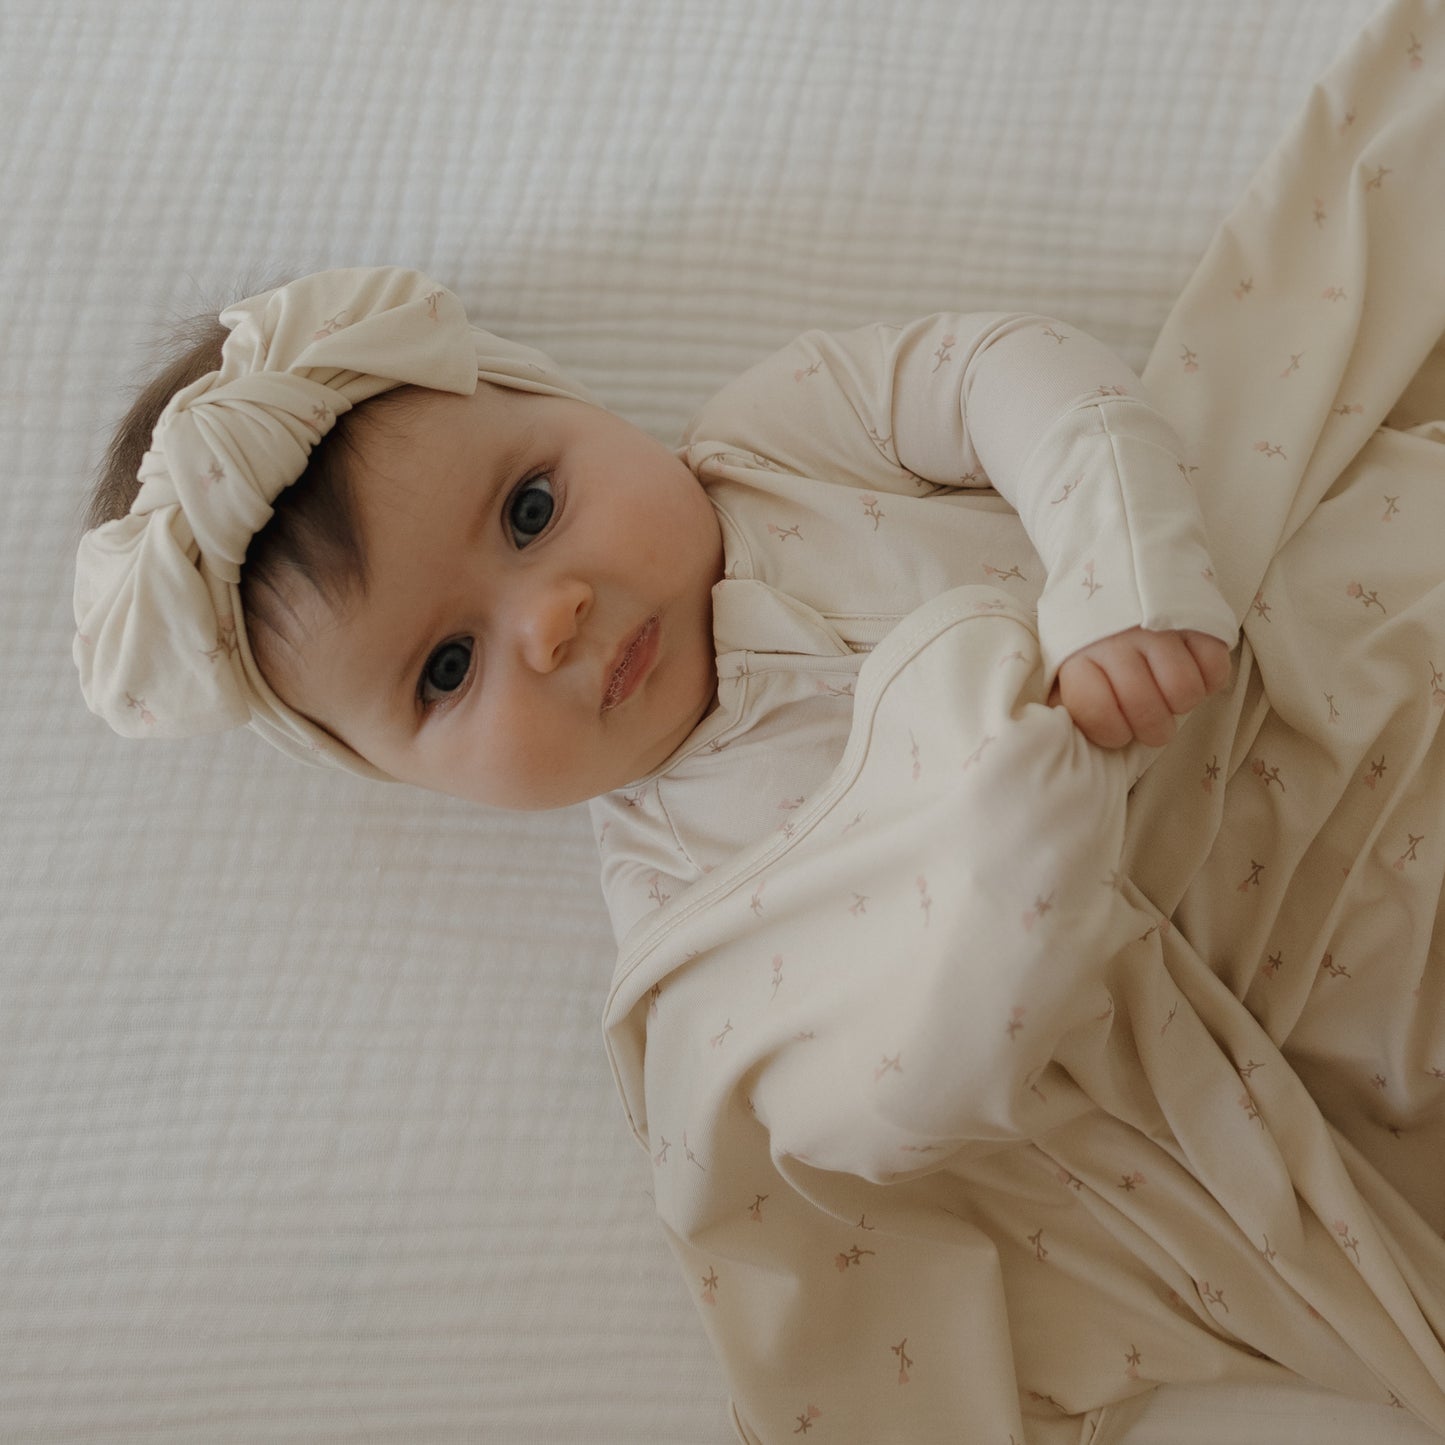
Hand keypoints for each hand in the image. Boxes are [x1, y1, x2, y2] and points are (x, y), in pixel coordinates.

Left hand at [1051, 628, 1230, 748]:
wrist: (1114, 553)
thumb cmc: (1088, 622)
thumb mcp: (1061, 655)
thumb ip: (1065, 694)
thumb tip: (1066, 733)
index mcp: (1078, 654)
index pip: (1098, 713)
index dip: (1112, 733)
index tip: (1117, 728)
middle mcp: (1118, 641)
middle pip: (1146, 710)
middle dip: (1153, 729)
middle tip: (1152, 721)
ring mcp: (1159, 628)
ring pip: (1184, 692)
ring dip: (1182, 703)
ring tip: (1170, 692)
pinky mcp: (1196, 617)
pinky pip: (1215, 668)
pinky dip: (1209, 679)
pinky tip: (1192, 670)